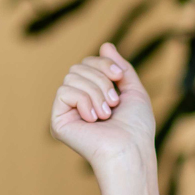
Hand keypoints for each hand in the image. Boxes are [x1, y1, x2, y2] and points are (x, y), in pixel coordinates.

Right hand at [51, 43, 155, 175]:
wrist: (130, 149)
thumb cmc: (136, 127)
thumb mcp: (133, 90)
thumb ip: (120, 68)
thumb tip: (106, 45)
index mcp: (93, 95)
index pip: (88, 63)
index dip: (104, 64)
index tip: (119, 77)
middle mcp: (77, 103)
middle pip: (78, 66)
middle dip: (101, 79)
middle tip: (114, 102)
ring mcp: (67, 111)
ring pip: (72, 76)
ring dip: (96, 92)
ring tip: (106, 114)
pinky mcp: (58, 121)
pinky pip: (64, 91)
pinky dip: (83, 101)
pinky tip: (92, 120)